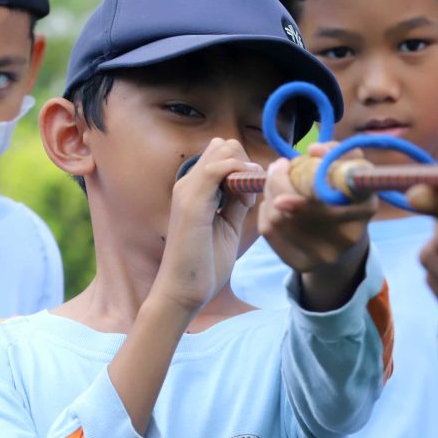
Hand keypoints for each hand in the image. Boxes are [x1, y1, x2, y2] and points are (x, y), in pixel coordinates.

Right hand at [150, 138, 258, 315]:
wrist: (184, 291)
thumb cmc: (205, 263)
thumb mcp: (228, 225)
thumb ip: (237, 201)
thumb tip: (251, 181)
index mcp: (195, 189)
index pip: (223, 153)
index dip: (245, 166)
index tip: (254, 193)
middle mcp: (188, 183)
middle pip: (225, 146)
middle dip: (248, 164)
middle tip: (252, 195)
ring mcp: (187, 190)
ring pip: (223, 150)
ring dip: (246, 169)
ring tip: (249, 199)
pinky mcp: (191, 202)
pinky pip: (217, 169)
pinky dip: (239, 174)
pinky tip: (247, 198)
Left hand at [259, 142, 378, 309]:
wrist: (342, 239)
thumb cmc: (345, 194)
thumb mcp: (351, 170)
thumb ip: (338, 152)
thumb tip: (315, 151)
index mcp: (364, 209)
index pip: (332, 196)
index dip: (305, 188)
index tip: (285, 167)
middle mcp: (346, 239)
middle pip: (295, 208)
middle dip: (277, 181)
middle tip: (278, 166)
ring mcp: (322, 256)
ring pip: (278, 217)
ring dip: (270, 192)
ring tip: (276, 181)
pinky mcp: (300, 264)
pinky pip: (269, 231)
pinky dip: (266, 210)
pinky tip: (274, 202)